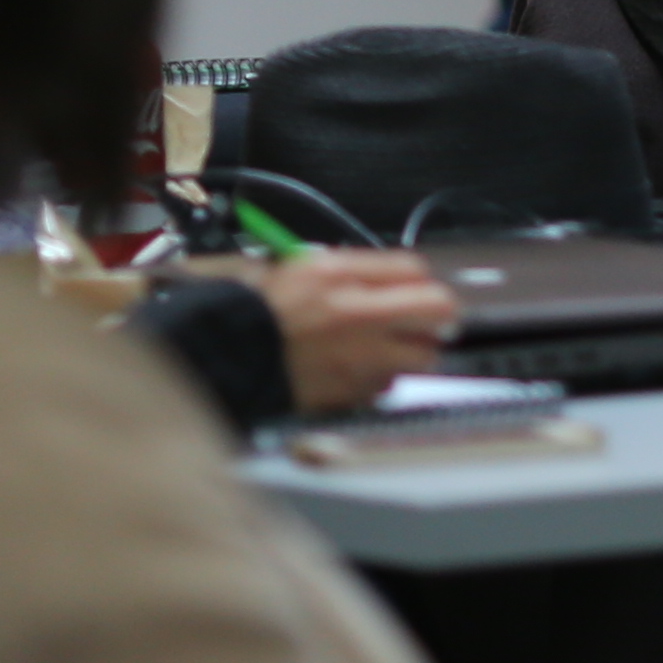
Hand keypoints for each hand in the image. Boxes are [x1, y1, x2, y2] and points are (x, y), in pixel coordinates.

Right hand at [246, 252, 458, 414]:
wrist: (227, 357)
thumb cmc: (258, 314)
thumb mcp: (302, 270)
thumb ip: (353, 270)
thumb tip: (400, 277)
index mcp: (338, 276)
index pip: (415, 271)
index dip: (422, 282)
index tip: (422, 291)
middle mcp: (356, 315)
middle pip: (436, 312)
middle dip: (432, 319)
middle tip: (421, 324)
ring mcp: (358, 357)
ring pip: (419, 357)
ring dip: (409, 355)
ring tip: (381, 352)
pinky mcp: (351, 392)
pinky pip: (386, 388)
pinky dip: (379, 383)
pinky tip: (356, 374)